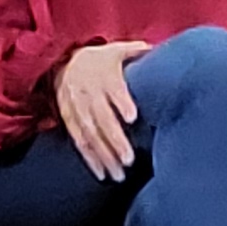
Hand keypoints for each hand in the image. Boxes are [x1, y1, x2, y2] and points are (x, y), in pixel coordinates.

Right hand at [55, 39, 148, 180]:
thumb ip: (139, 52)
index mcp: (103, 73)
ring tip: (120, 175)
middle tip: (130, 159)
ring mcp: (76, 108)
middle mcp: (88, 92)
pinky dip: (90, 159)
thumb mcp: (118, 50)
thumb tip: (163, 53)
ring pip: (89, 135)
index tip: (132, 117)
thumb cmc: (100, 59)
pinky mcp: (68, 120)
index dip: (121, 102)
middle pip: (100, 118)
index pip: (112, 88)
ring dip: (104, 156)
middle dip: (114, 140)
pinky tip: (102, 174)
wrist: (63, 60)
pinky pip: (79, 142)